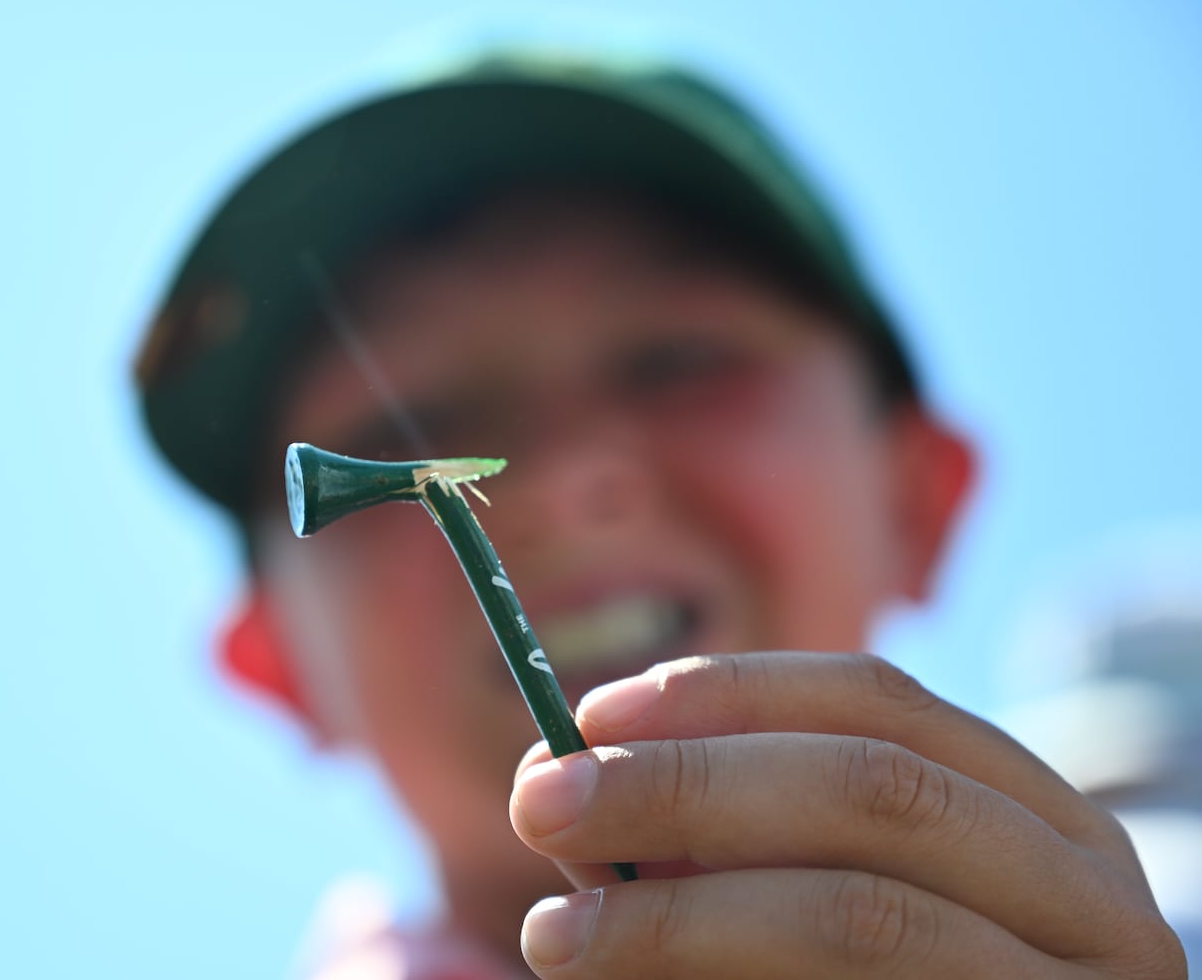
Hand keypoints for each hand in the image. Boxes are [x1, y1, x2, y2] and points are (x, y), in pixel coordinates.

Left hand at [509, 653, 1184, 976]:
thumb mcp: (817, 896)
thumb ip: (717, 845)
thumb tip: (568, 786)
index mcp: (1039, 817)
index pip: (878, 701)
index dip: (728, 693)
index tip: (592, 714)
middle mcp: (1091, 899)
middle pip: (874, 791)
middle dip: (688, 786)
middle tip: (540, 803)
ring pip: (863, 917)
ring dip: (681, 918)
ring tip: (553, 937)